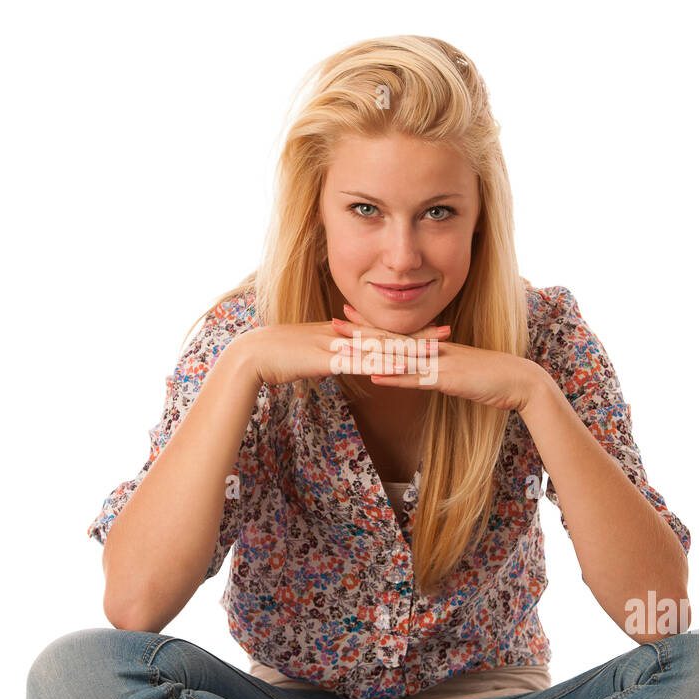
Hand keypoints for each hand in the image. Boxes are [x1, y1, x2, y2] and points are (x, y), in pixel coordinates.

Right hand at [230, 315, 453, 391]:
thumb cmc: (276, 359)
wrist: (251, 356)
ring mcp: (334, 345)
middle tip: (447, 333)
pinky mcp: (325, 358)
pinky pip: (358, 362)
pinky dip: (380, 364)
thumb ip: (329, 357)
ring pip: (378, 347)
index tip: (431, 330)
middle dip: (418, 335)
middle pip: (386, 334)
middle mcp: (341, 334)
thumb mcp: (309, 356)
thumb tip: (346, 362)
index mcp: (338, 332)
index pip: (379, 331)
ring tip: (434, 350)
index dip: (406, 331)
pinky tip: (399, 367)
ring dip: (407, 349)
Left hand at [333, 302, 540, 413]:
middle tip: (333, 322)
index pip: (398, 333)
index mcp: (435, 346)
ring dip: (369, 354)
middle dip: (361, 331)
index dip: (372, 324)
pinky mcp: (447, 379)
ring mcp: (439, 363)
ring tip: (341, 350)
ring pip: (398, 356)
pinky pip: (416, 378)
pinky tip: (373, 375)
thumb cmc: (492, 378)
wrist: (519, 381)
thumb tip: (421, 369)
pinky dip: (394, 377)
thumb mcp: (459, 371)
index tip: (349, 314)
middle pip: (391, 339)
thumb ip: (439, 368)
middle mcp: (433, 349)